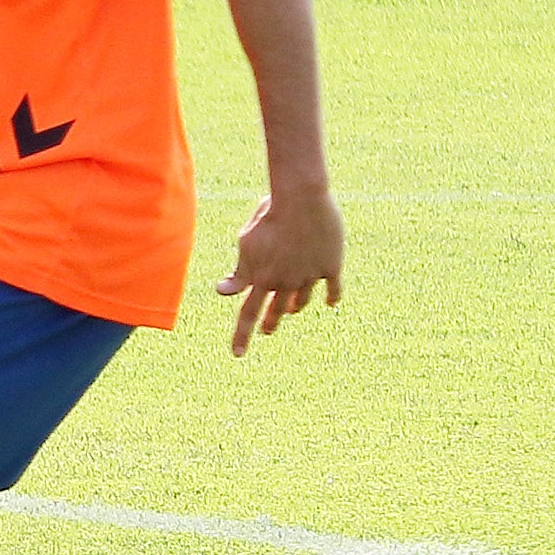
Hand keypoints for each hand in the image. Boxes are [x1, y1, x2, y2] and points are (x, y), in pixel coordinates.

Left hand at [215, 184, 343, 355]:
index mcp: (263, 277)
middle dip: (270, 322)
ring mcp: (310, 276)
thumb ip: (239, 271)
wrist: (302, 199)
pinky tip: (330, 303)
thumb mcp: (247, 242)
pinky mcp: (331, 266)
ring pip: (302, 301)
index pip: (248, 313)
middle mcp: (286, 282)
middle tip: (267, 331)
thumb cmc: (269, 216)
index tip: (237, 354)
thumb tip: (221, 292)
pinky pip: (333, 288)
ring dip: (295, 306)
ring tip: (291, 309)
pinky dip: (331, 297)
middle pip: (276, 310)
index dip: (242, 335)